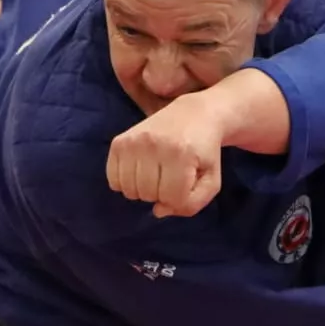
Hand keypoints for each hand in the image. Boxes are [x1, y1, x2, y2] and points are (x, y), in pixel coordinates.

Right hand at [106, 90, 226, 216]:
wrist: (193, 114)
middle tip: (170, 178)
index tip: (185, 186)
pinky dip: (125, 183)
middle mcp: (154, 146)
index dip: (179, 200)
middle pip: (148, 195)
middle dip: (160, 194)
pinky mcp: (119, 141)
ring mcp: (134, 142)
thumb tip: (157, 211)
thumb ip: (193, 204)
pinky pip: (113, 179)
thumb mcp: (211, 180)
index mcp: (181, 155)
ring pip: (129, 190)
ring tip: (155, 176)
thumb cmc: (204, 152)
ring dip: (142, 190)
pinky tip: (139, 173)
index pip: (171, 199)